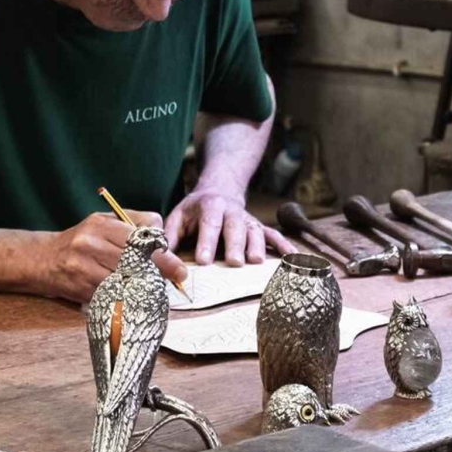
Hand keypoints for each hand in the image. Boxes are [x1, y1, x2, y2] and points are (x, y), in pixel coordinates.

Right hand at [36, 210, 187, 301]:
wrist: (42, 260)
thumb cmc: (80, 240)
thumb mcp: (103, 222)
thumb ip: (133, 224)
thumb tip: (164, 239)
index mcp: (100, 225)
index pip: (139, 236)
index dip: (162, 250)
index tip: (177, 263)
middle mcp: (91, 244)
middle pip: (136, 259)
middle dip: (161, 270)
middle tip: (178, 278)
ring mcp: (84, 268)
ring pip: (126, 280)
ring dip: (146, 286)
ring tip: (158, 288)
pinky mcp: (81, 289)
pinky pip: (112, 295)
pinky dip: (127, 297)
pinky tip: (136, 298)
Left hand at [165, 188, 292, 265]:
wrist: (220, 188)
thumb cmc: (195, 209)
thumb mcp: (178, 215)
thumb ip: (170, 234)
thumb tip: (159, 255)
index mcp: (209, 206)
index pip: (209, 224)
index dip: (207, 242)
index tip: (204, 260)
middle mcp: (232, 211)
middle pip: (235, 227)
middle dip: (235, 245)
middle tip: (233, 262)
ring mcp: (247, 218)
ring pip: (255, 231)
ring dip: (257, 246)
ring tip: (255, 262)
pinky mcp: (259, 226)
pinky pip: (273, 234)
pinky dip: (283, 244)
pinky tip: (292, 256)